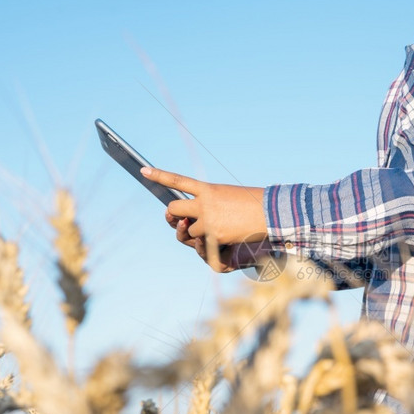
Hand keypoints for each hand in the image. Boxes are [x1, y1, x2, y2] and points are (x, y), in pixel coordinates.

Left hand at [142, 167, 267, 244]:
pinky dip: (212, 242)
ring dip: (199, 233)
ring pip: (188, 231)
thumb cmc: (252, 204)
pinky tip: (229, 236)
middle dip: (174, 216)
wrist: (269, 213)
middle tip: (182, 219)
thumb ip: (209, 203)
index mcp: (208, 188)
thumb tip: (192, 222)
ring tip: (220, 228)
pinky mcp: (213, 235)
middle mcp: (203, 203)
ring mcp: (207, 220)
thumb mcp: (228, 196)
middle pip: (174, 209)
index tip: (143, 170)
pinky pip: (203, 243)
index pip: (178, 180)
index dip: (159, 175)